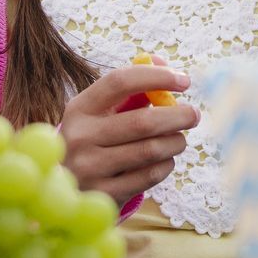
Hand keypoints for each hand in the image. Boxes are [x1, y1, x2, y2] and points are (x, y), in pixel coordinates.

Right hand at [59, 62, 198, 203]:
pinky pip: (149, 176)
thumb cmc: (92, 139)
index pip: (120, 82)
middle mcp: (81, 137)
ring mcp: (90, 169)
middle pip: (143, 121)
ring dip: (175, 142)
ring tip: (179, 138)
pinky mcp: (104, 195)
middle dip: (178, 116)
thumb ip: (130, 89)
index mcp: (79, 108)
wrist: (64, 186)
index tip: (184, 80)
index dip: (156, 77)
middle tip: (193, 114)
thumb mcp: (99, 112)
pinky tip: (165, 159)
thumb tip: (163, 62)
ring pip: (150, 150)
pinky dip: (166, 165)